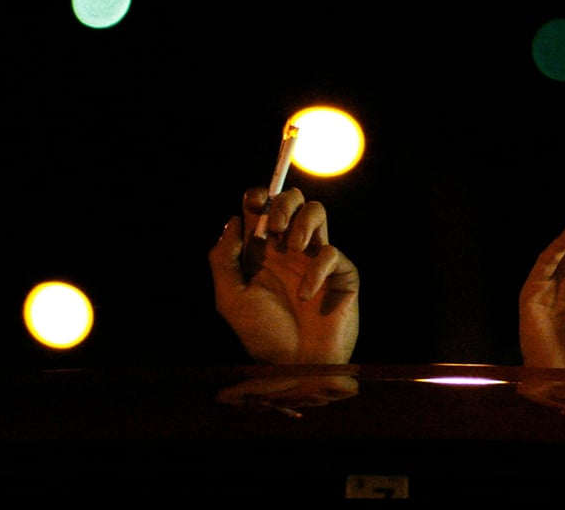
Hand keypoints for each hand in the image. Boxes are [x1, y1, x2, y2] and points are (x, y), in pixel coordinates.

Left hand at [209, 187, 359, 363]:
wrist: (295, 367)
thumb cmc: (263, 336)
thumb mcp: (230, 298)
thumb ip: (224, 259)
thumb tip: (233, 221)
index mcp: (263, 252)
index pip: (263, 208)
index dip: (258, 196)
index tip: (253, 205)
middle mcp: (290, 250)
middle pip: (293, 200)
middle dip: (282, 203)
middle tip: (273, 228)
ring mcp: (316, 259)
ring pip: (317, 211)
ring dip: (302, 221)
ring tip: (291, 247)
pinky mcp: (341, 274)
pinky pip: (332, 254)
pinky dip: (316, 270)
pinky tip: (306, 294)